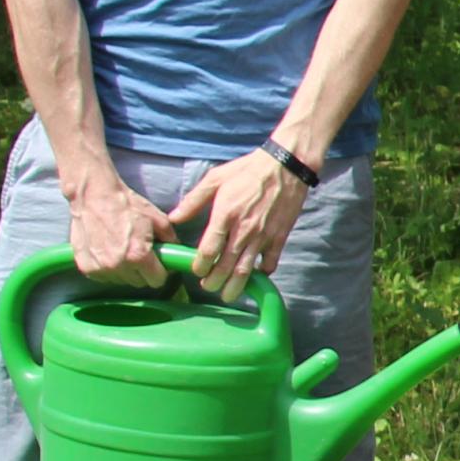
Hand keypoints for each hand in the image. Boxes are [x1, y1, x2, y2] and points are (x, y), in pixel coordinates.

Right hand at [62, 170, 173, 284]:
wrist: (93, 196)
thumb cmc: (126, 205)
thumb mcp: (157, 219)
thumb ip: (171, 240)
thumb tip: (176, 252)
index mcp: (138, 256)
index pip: (157, 281)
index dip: (160, 272)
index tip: (158, 264)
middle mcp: (118, 266)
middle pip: (139, 282)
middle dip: (143, 271)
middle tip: (139, 254)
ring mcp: (100, 268)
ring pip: (121, 281)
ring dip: (125, 271)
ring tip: (122, 250)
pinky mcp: (86, 267)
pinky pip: (104, 277)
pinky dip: (108, 269)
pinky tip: (108, 252)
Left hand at [167, 148, 306, 298]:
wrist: (286, 165)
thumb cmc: (247, 170)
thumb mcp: (215, 179)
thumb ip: (193, 200)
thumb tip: (173, 217)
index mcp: (224, 216)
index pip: (208, 250)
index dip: (200, 265)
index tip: (196, 271)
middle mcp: (243, 230)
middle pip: (225, 266)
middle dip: (214, 282)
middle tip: (208, 287)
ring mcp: (263, 236)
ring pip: (246, 270)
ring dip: (235, 286)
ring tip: (227, 294)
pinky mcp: (279, 237)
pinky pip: (270, 262)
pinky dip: (263, 273)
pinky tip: (256, 275)